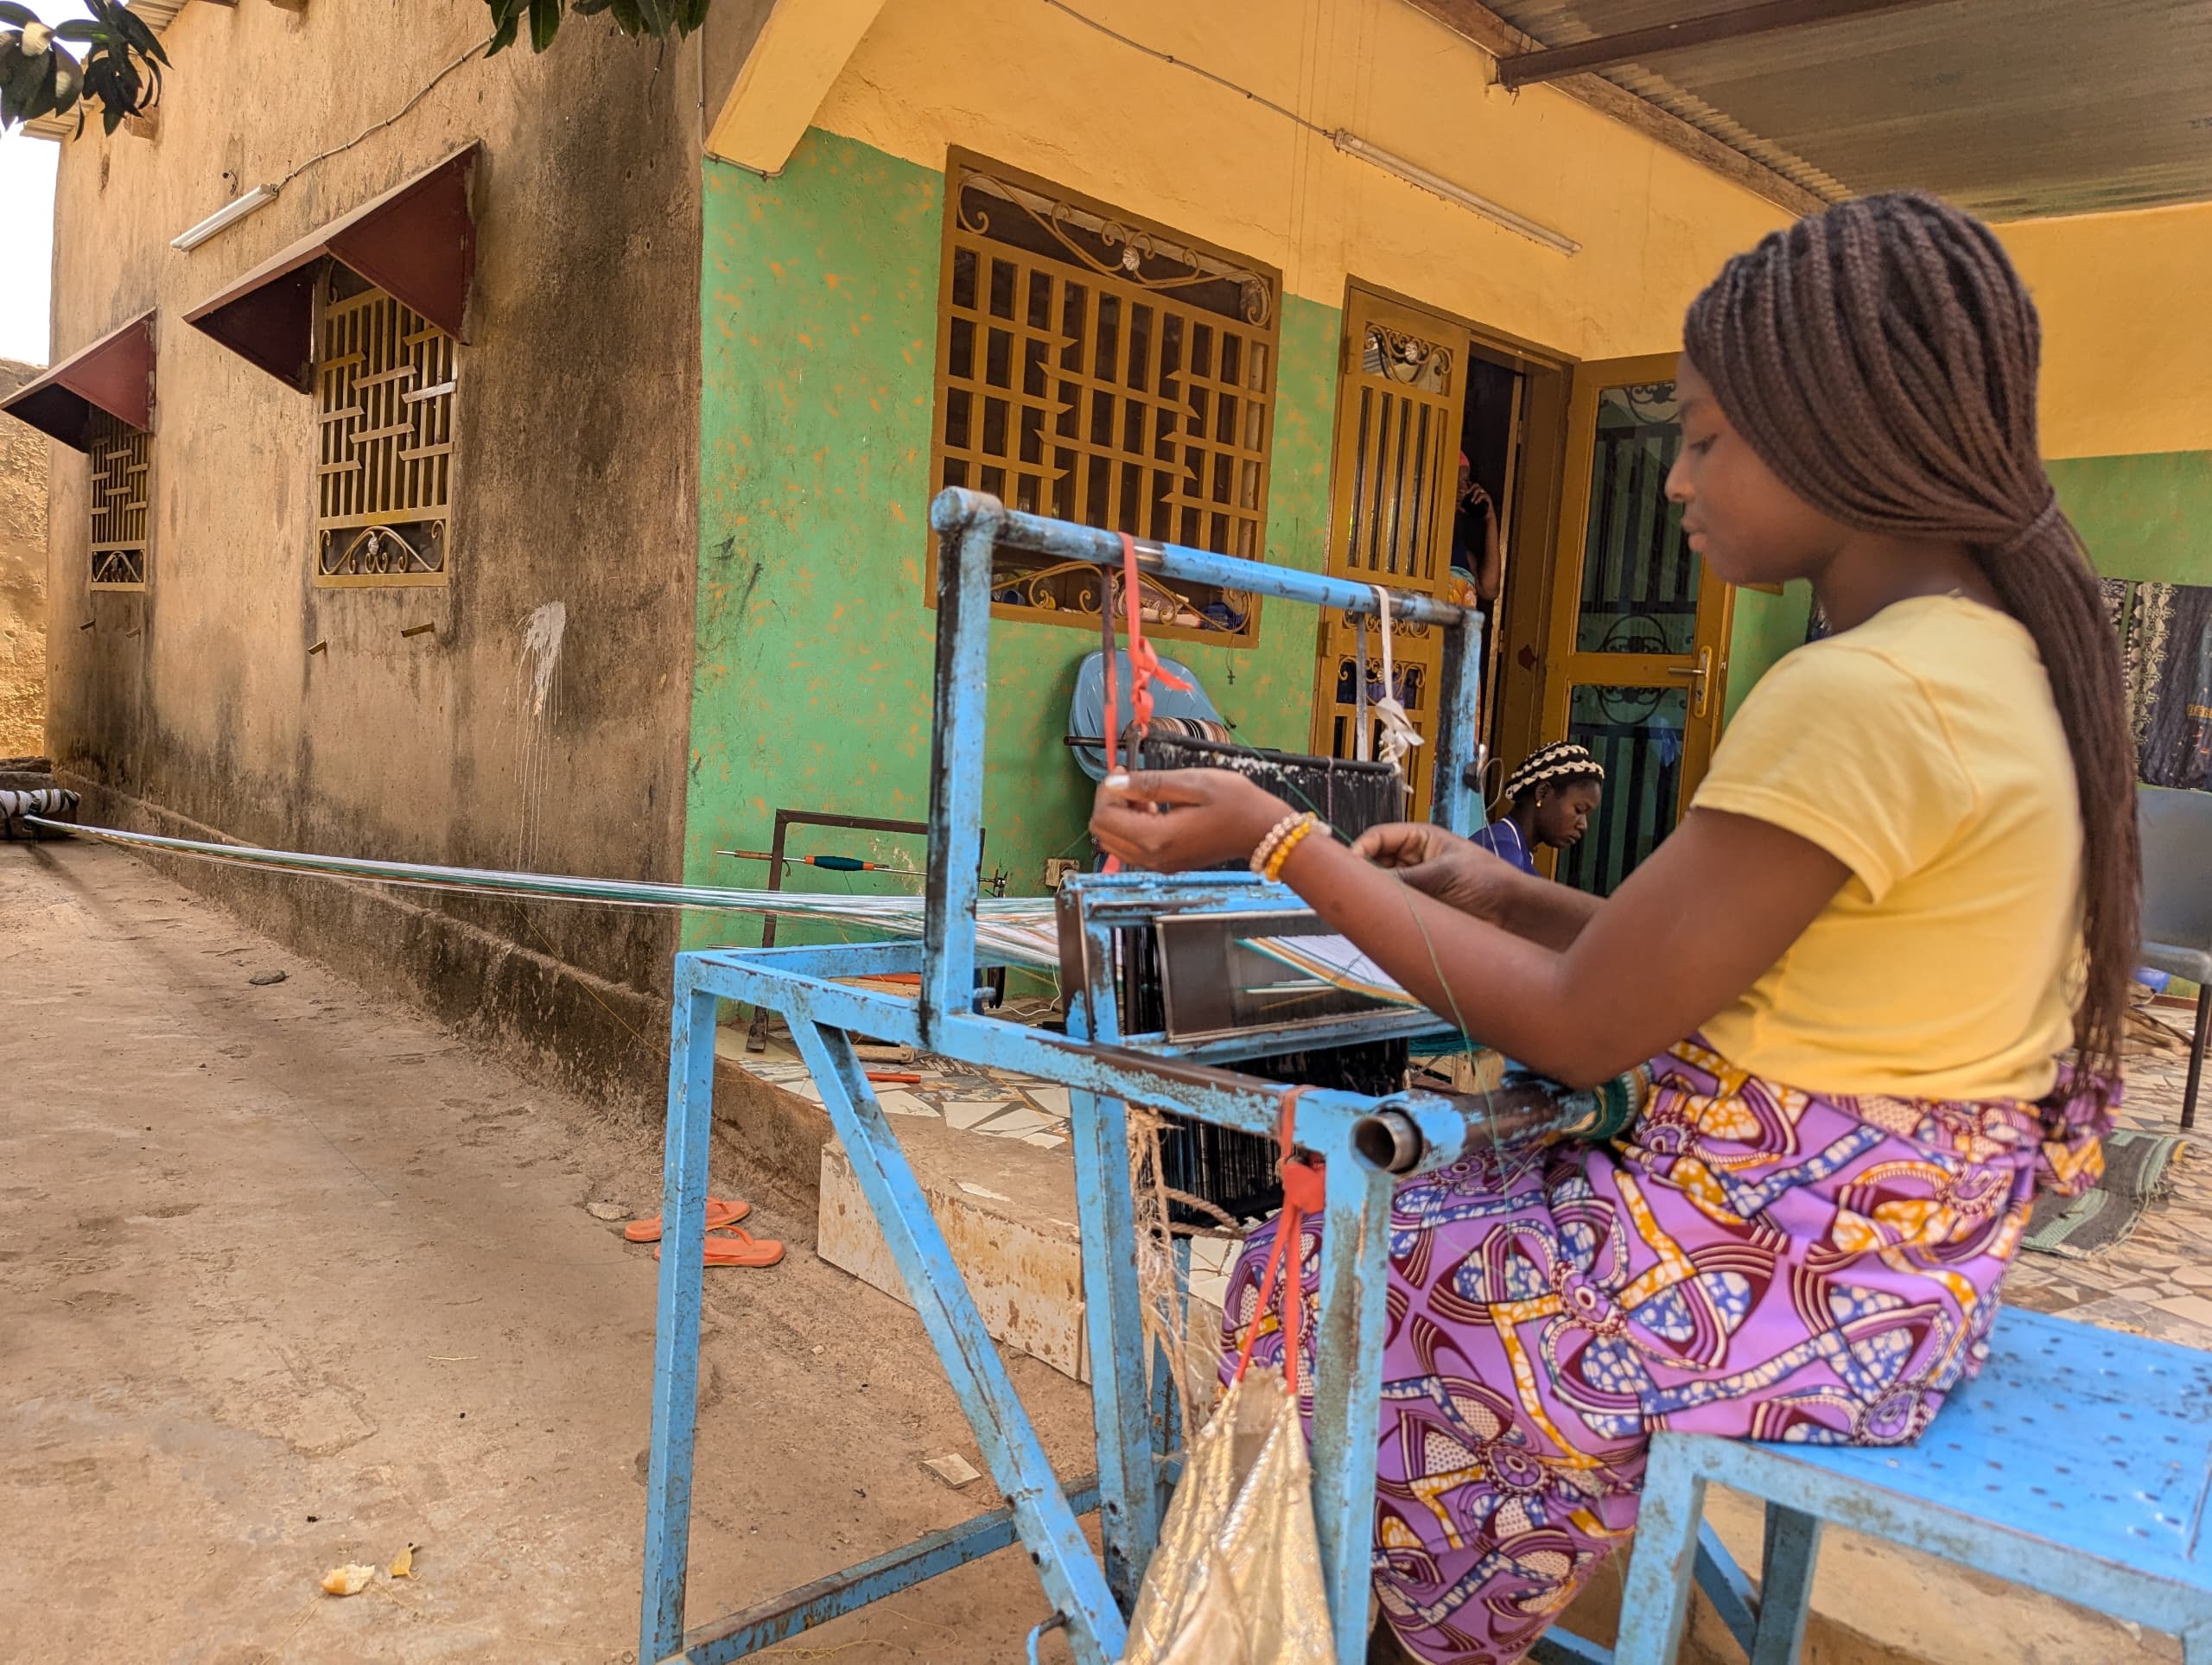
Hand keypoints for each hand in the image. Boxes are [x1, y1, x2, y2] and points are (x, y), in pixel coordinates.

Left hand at [1090, 769, 1292, 873]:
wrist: (1262, 831)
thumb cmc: (1234, 802)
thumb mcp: (1192, 783)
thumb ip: (1149, 784)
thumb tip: (1113, 783)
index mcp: (1156, 838)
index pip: (1104, 818)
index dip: (1107, 791)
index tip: (1125, 770)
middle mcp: (1152, 858)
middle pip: (1102, 832)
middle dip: (1110, 803)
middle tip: (1133, 781)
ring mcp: (1158, 865)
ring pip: (1113, 842)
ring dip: (1120, 816)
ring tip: (1147, 796)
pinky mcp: (1165, 864)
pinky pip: (1131, 848)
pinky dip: (1132, 827)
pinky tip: (1154, 810)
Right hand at [1350, 822, 1516, 919]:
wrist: (1512, 912)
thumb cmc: (1485, 880)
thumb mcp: (1444, 873)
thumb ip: (1405, 878)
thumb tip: (1369, 886)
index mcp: (1419, 839)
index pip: (1378, 837)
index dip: (1360, 849)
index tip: (1347, 869)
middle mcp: (1411, 859)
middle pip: (1374, 862)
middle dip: (1360, 874)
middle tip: (1344, 890)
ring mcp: (1413, 884)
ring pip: (1381, 886)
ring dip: (1371, 895)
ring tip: (1354, 906)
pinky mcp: (1417, 908)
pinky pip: (1392, 907)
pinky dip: (1381, 912)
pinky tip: (1371, 919)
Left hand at [1462, 480, 1491, 515]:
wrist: (1485, 517)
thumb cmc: (1477, 512)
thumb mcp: (1469, 508)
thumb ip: (1463, 505)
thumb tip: (1457, 503)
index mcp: (1476, 493)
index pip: (1472, 486)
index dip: (1467, 487)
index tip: (1463, 492)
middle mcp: (1481, 492)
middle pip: (1476, 485)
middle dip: (1471, 488)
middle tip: (1467, 493)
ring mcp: (1485, 495)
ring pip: (1480, 489)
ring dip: (1474, 494)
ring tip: (1471, 501)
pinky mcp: (1488, 498)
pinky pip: (1483, 495)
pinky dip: (1478, 498)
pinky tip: (1475, 503)